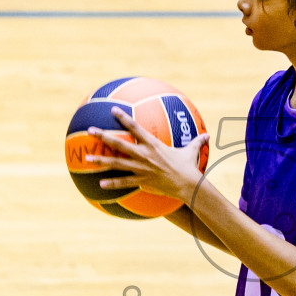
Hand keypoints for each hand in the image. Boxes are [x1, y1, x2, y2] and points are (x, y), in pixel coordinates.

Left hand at [86, 107, 208, 203]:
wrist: (188, 185)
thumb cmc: (189, 167)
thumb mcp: (192, 151)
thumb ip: (197, 141)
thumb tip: (208, 135)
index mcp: (153, 144)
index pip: (135, 127)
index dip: (123, 117)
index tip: (113, 110)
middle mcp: (143, 155)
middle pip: (118, 144)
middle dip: (103, 137)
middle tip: (90, 131)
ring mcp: (140, 169)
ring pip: (116, 164)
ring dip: (101, 161)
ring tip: (87, 159)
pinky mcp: (141, 182)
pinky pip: (123, 183)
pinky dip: (112, 184)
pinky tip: (100, 185)